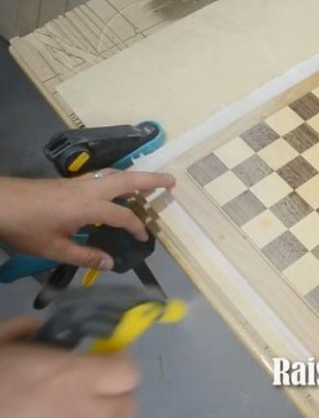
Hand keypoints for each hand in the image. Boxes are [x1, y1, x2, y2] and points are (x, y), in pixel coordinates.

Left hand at [0, 170, 174, 269]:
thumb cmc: (26, 227)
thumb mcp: (53, 249)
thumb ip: (85, 256)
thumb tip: (111, 263)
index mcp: (89, 207)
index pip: (123, 216)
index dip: (137, 227)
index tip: (144, 238)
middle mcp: (89, 190)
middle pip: (127, 180)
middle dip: (151, 180)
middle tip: (172, 181)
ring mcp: (79, 183)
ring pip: (114, 174)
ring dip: (135, 177)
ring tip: (150, 183)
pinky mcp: (69, 182)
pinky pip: (102, 176)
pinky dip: (118, 178)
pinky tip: (117, 186)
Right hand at [0, 317, 138, 417]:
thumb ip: (22, 332)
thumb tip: (37, 330)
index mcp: (66, 377)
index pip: (127, 370)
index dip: (117, 364)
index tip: (101, 361)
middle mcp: (79, 411)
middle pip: (127, 405)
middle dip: (115, 396)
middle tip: (92, 391)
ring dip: (102, 416)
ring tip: (78, 411)